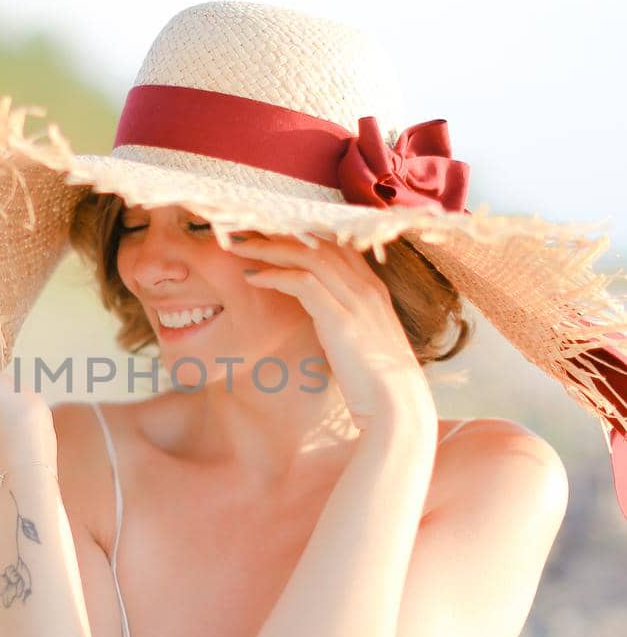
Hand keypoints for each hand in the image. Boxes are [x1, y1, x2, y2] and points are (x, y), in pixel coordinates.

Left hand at [230, 232, 437, 433]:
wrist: (397, 406)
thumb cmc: (375, 381)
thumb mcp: (360, 340)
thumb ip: (343, 318)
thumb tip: (318, 314)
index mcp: (372, 289)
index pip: (335, 243)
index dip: (300, 233)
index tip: (269, 230)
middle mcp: (367, 287)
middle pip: (319, 242)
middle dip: (279, 231)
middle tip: (245, 229)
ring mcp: (357, 301)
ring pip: (309, 255)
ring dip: (270, 248)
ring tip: (240, 247)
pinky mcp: (342, 320)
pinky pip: (303, 283)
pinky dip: (275, 276)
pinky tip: (253, 278)